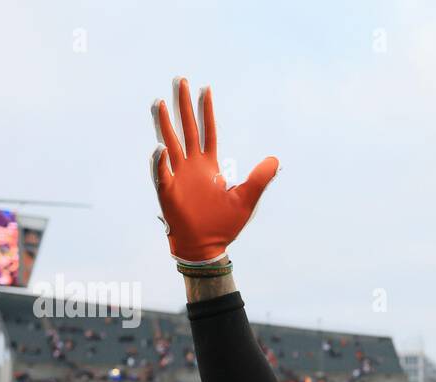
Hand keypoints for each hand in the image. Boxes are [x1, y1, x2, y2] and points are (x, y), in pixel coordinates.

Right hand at [149, 77, 279, 263]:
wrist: (206, 247)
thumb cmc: (224, 225)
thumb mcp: (247, 199)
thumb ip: (260, 179)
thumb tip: (275, 160)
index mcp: (209, 166)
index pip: (208, 131)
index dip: (206, 111)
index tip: (205, 89)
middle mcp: (192, 166)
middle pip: (187, 129)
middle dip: (183, 106)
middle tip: (180, 80)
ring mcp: (178, 176)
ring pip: (169, 144)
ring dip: (165, 124)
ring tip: (160, 102)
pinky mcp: (168, 191)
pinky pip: (162, 173)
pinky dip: (160, 161)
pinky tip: (160, 148)